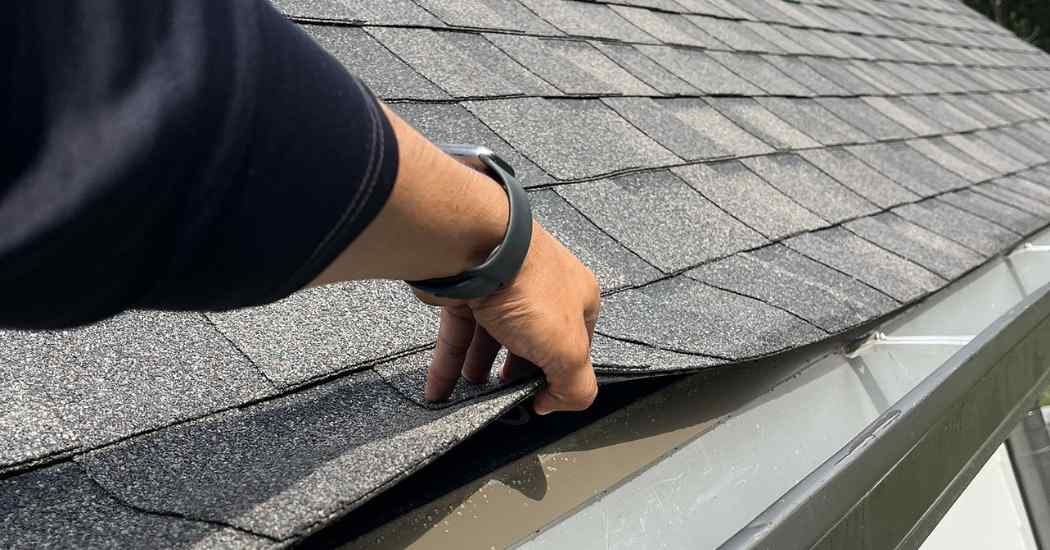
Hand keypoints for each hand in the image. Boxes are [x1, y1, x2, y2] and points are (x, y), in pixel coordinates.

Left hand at [417, 222, 600, 414]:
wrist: (475, 250)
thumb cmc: (528, 289)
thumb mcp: (568, 351)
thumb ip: (575, 387)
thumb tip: (553, 404)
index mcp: (576, 299)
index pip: (577, 346)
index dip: (562, 376)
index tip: (543, 399)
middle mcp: (541, 292)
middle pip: (531, 344)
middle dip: (517, 375)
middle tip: (506, 399)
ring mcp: (501, 291)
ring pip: (491, 340)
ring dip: (479, 371)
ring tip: (471, 397)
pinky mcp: (465, 294)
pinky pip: (458, 335)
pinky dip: (448, 364)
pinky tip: (439, 391)